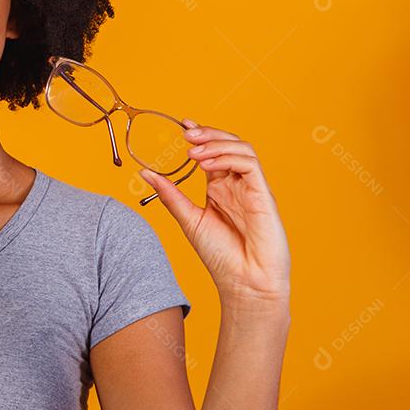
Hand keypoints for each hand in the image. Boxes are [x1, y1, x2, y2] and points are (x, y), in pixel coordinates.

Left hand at [138, 119, 290, 306]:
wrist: (244, 284)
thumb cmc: (221, 256)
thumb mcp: (188, 219)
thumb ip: (170, 195)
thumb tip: (145, 173)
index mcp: (220, 188)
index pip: (212, 152)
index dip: (200, 135)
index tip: (182, 124)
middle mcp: (237, 184)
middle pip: (228, 144)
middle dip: (208, 133)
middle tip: (186, 132)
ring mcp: (252, 189)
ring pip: (242, 149)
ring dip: (216, 143)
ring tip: (192, 150)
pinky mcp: (264, 195)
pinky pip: (250, 165)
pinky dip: (228, 157)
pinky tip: (207, 164)